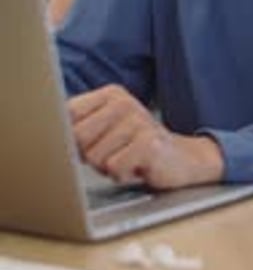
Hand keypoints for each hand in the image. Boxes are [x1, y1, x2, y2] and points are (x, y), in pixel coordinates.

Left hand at [68, 84, 223, 188]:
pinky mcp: (149, 144)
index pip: (68, 113)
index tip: (88, 143)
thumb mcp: (107, 130)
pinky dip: (123, 175)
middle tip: (113, 153)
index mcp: (111, 94)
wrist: (184, 159)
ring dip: (108, 168)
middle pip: (77, 137)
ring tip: (127, 159)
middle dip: (90, 155)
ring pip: (95, 157)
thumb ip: (79, 126)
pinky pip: (114, 168)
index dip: (71, 137)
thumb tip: (52, 136)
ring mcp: (138, 121)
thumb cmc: (136, 148)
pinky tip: (138, 167)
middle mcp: (125, 102)